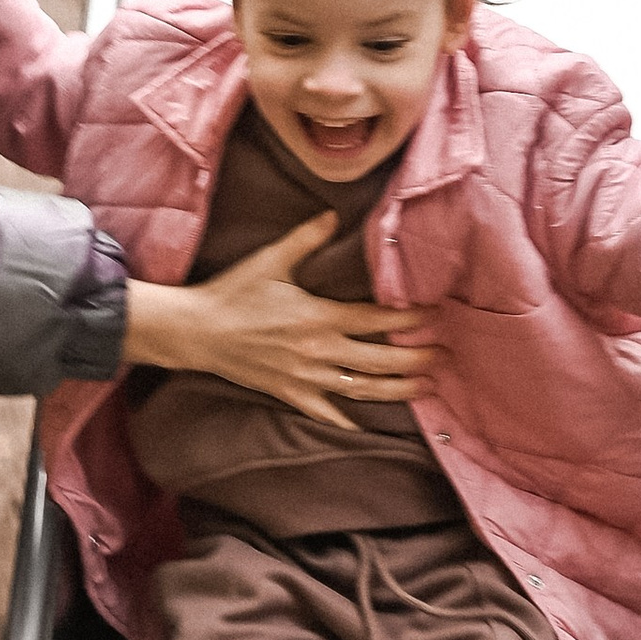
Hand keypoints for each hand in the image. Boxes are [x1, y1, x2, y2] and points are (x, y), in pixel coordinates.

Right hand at [121, 215, 439, 429]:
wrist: (196, 331)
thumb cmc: (233, 292)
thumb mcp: (271, 259)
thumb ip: (306, 237)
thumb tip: (333, 213)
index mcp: (319, 317)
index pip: (376, 319)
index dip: (410, 318)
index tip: (435, 316)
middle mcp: (319, 352)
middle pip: (380, 359)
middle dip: (416, 358)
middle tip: (444, 356)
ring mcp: (306, 378)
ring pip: (363, 389)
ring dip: (398, 389)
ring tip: (426, 387)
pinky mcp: (290, 393)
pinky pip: (326, 411)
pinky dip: (348, 420)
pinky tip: (368, 426)